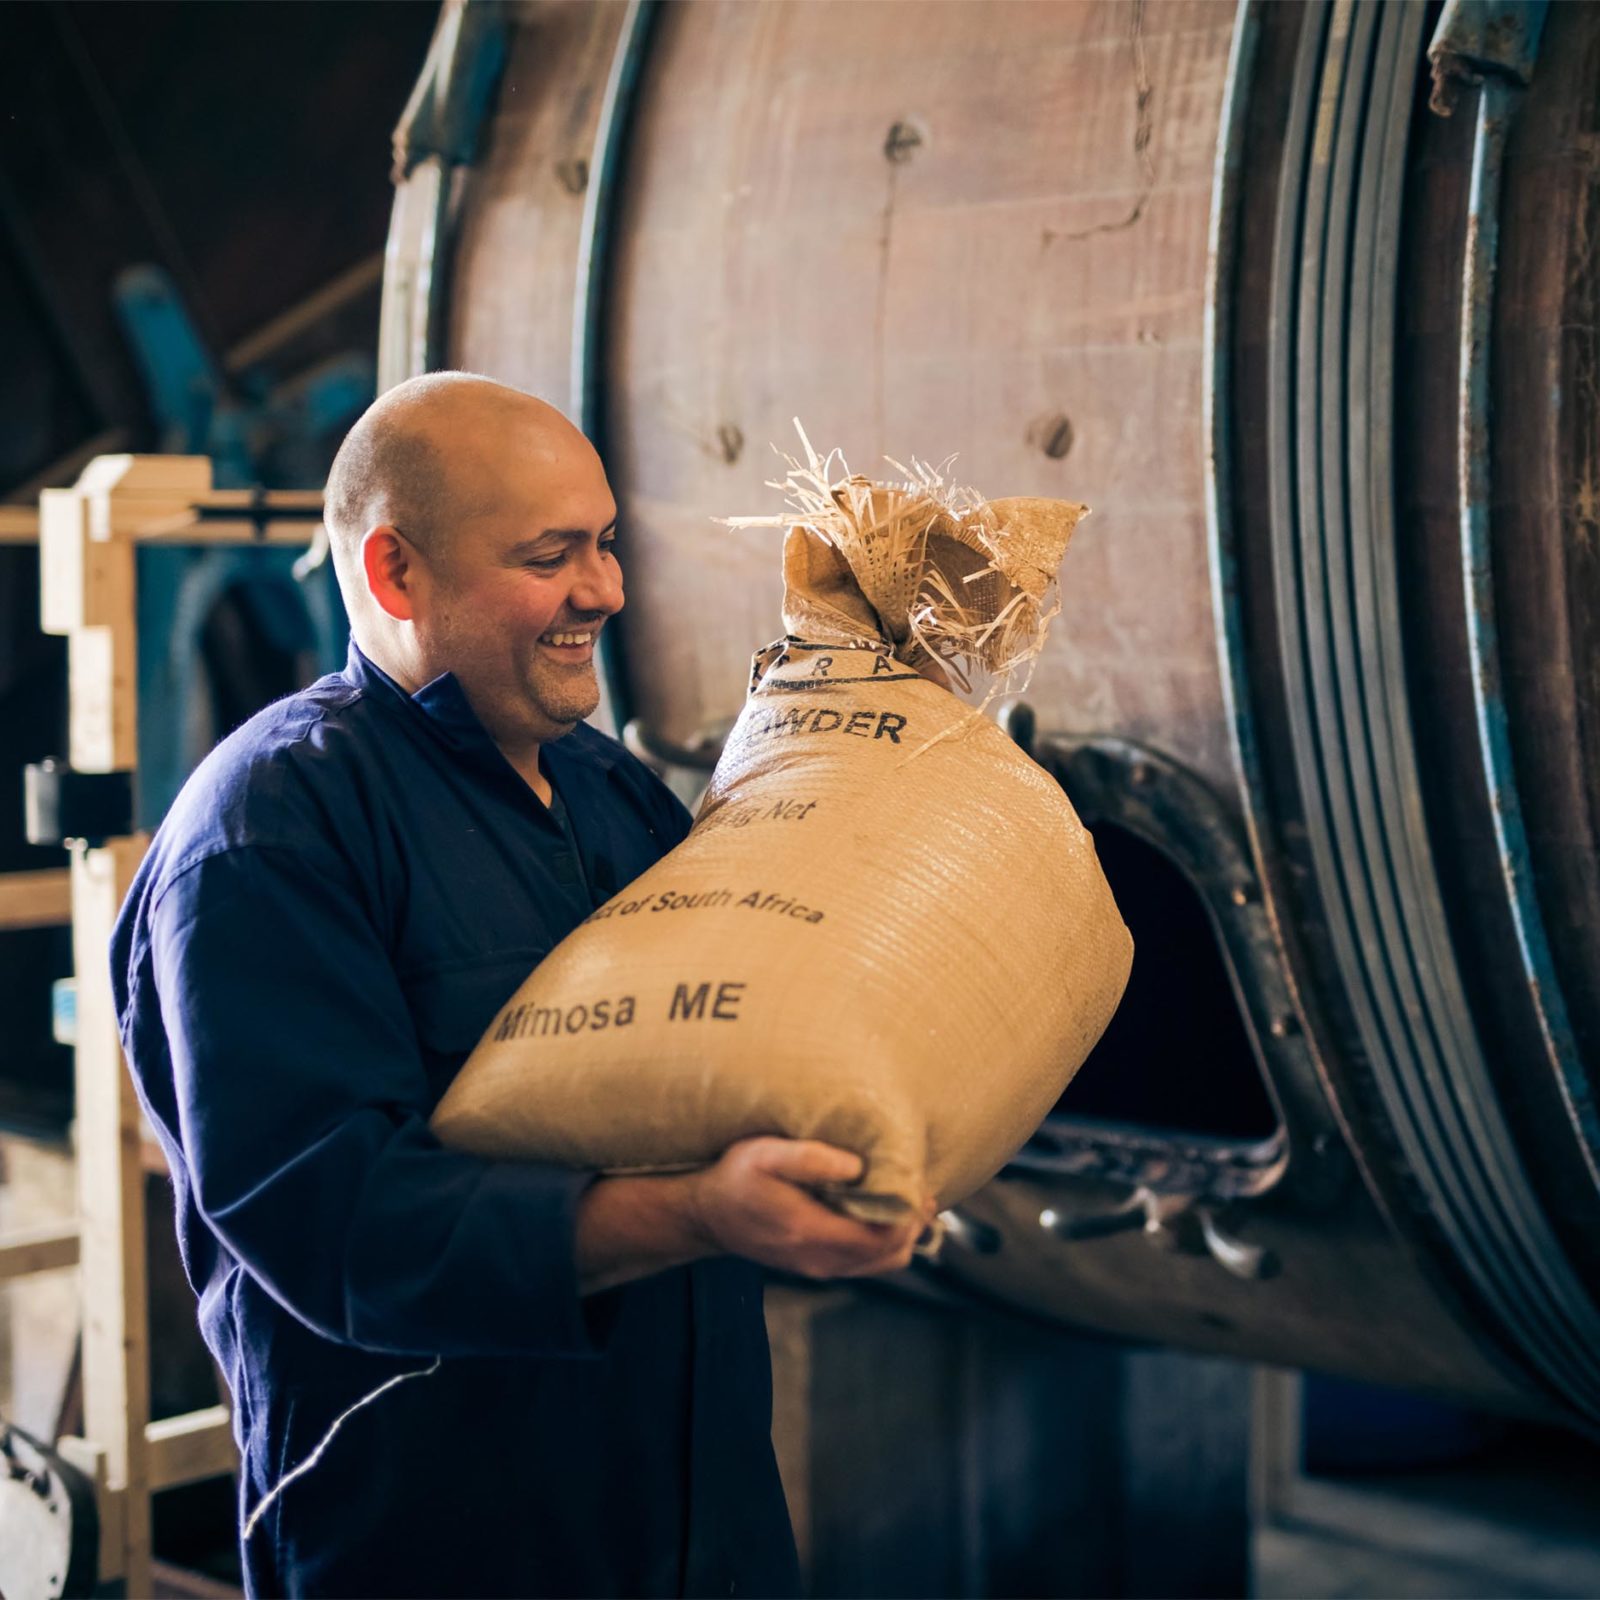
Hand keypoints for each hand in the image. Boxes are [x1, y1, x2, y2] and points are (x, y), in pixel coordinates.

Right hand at [684, 1136, 932, 1279]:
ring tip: (905, 1194)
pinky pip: (868, 1261)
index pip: (883, 1238)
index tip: (916, 1179)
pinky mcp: (819, 1265)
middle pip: (892, 1254)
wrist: (707, 1215)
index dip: (909, 1212)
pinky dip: (885, 1238)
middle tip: (919, 1183)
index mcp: (812, 1233)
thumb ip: (810, 1158)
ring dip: (902, 1230)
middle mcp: (822, 1260)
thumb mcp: (763, 1154)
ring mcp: (821, 1268)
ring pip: (884, 1262)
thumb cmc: (736, 1178)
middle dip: (912, 1221)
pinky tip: (883, 1209)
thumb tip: (859, 1167)